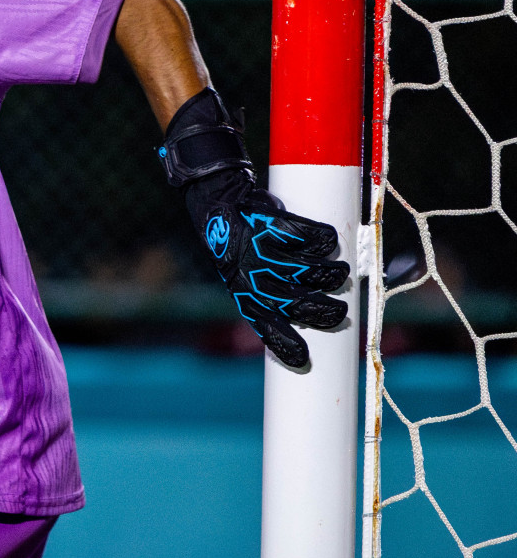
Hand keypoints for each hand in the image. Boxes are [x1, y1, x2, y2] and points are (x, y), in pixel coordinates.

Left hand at [158, 87, 349, 368]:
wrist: (217, 197)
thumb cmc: (238, 241)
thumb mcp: (243, 270)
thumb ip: (270, 293)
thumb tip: (308, 324)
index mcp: (240, 289)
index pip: (261, 322)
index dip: (281, 342)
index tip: (302, 360)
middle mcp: (246, 272)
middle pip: (291, 301)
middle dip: (322, 312)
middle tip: (341, 313)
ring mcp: (256, 247)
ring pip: (301, 268)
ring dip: (328, 274)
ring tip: (341, 274)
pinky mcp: (265, 221)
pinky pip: (301, 234)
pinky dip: (320, 238)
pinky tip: (330, 240)